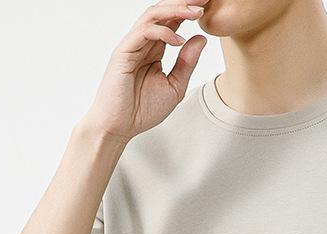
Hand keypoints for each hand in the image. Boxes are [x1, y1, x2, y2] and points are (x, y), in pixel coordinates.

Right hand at [82, 3, 207, 143]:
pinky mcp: (123, 52)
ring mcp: (132, 45)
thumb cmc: (141, 110)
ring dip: (175, 10)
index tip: (208, 6)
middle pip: (163, 12)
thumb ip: (187, 63)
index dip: (188, 12)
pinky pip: (143, 32)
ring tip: (195, 11)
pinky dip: (162, 32)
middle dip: (184, 3)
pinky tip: (179, 40)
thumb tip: (201, 38)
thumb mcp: (174, 87)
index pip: (172, 22)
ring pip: (153, 16)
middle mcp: (142, 43)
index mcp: (154, 49)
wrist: (118, 127)